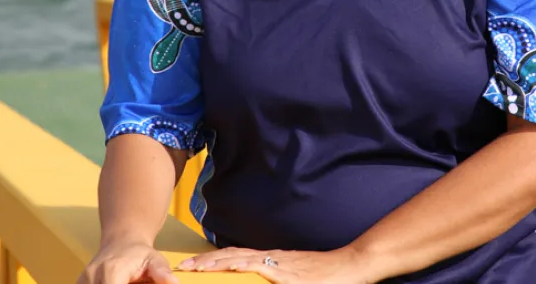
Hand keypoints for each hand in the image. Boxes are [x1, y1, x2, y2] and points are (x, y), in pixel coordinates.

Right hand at [78, 241, 177, 283]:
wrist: (121, 241)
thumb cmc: (140, 254)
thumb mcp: (155, 260)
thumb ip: (162, 272)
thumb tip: (174, 282)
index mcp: (112, 270)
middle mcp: (92, 275)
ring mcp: (83, 280)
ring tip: (127, 282)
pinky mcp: (79, 283)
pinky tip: (115, 283)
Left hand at [177, 246, 375, 283]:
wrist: (352, 265)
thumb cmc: (327, 273)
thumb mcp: (296, 276)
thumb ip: (276, 278)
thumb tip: (258, 279)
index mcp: (273, 260)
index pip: (236, 256)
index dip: (213, 260)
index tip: (192, 264)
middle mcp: (273, 259)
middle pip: (233, 256)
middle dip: (207, 261)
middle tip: (183, 266)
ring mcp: (282, 265)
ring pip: (243, 260)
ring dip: (218, 263)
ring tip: (197, 267)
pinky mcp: (292, 275)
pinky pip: (265, 268)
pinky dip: (247, 265)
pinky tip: (233, 266)